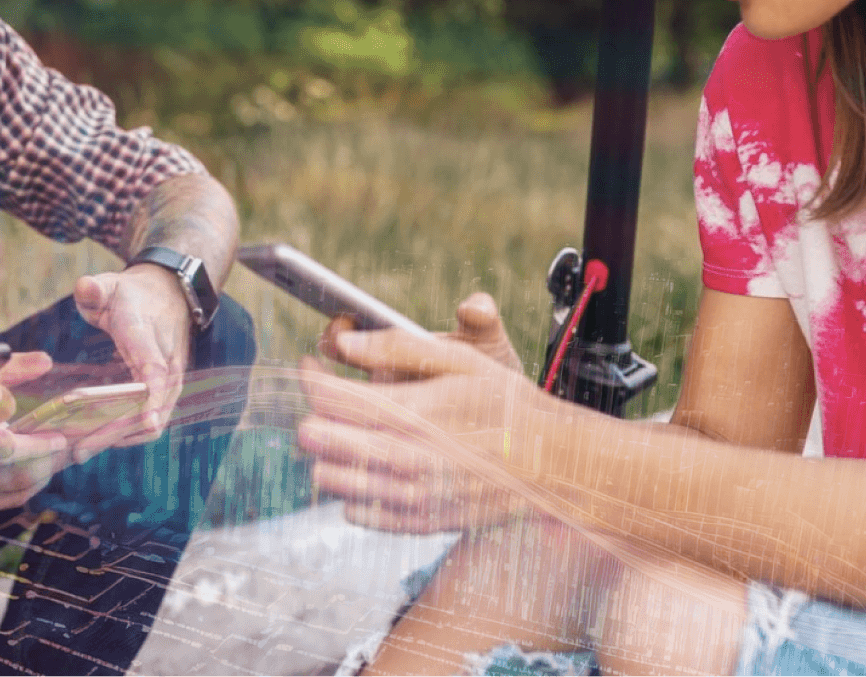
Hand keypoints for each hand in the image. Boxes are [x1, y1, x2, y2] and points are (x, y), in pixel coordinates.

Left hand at [74, 265, 192, 445]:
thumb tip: (85, 287)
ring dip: (119, 438)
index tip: (147, 423)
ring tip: (81, 450)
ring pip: (151, 422)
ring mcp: (169, 382)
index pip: (156, 373)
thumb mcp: (110, 284)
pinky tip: (95, 439)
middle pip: (151, 410)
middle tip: (79, 450)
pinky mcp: (164, 393)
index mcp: (150, 340)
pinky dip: (125, 433)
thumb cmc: (132, 294)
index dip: (152, 399)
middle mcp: (167, 366)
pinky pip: (148, 421)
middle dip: (117, 433)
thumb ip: (95, 288)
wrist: (167, 294)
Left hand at [298, 305, 555, 534]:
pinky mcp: (415, 523)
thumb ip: (399, 348)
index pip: (327, 397)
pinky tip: (377, 467)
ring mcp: (407, 496)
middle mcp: (402, 458)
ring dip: (330, 453)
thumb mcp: (462, 361)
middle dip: (316, 412)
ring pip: (329, 478)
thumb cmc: (508, 406)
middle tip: (333, 399)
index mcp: (410, 411)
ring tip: (353, 433)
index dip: (311, 375)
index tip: (314, 365)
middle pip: (317, 438)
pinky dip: (355, 489)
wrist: (554, 466)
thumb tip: (346, 342)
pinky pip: (355, 511)